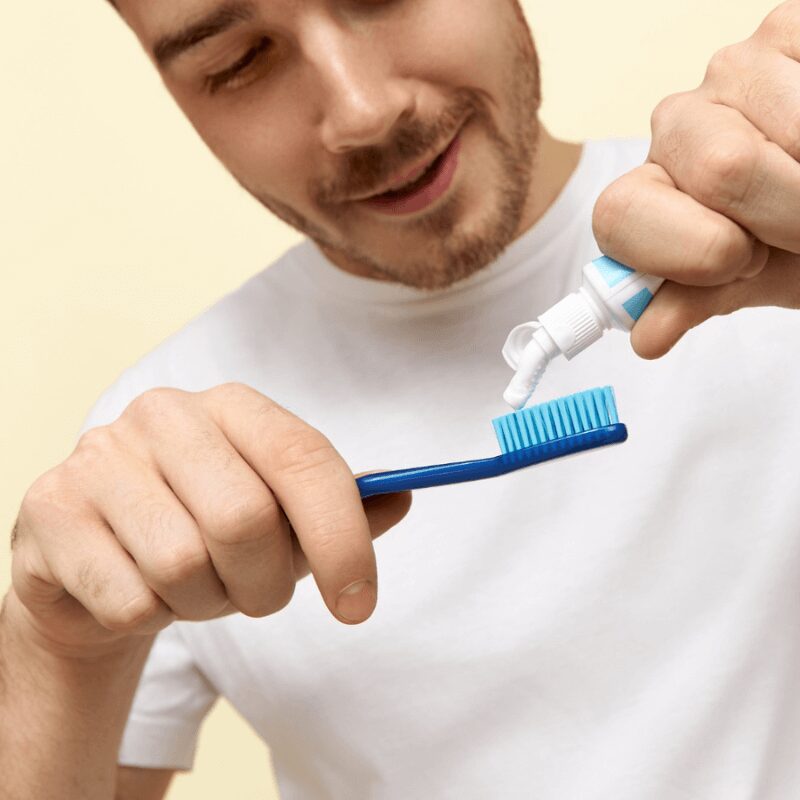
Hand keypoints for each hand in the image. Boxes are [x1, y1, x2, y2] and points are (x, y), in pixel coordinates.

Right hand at [8, 384, 410, 657]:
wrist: (100, 562)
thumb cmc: (202, 533)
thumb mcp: (281, 519)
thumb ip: (341, 509)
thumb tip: (404, 496)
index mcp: (233, 407)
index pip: (304, 460)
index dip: (342, 537)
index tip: (358, 604)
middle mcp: (166, 415)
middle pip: (245, 519)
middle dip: (267, 586)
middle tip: (258, 596)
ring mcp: (101, 457)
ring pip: (184, 564)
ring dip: (206, 602)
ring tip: (194, 587)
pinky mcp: (50, 510)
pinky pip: (129, 599)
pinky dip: (152, 617)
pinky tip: (140, 592)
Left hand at [592, 0, 799, 357]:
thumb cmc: (793, 240)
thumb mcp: (746, 280)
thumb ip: (692, 298)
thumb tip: (645, 337)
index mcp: (647, 193)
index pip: (619, 216)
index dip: (690, 251)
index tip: (739, 260)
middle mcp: (675, 125)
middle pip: (716, 169)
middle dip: (779, 213)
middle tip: (799, 224)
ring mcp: (729, 72)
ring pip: (777, 130)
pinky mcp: (785, 29)